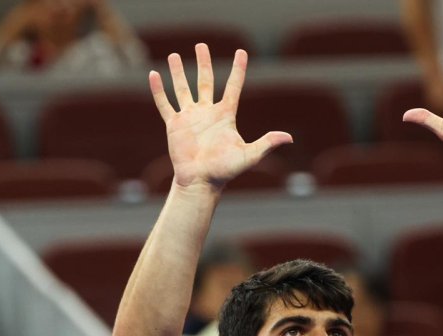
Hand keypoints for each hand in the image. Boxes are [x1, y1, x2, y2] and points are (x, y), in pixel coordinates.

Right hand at [150, 45, 291, 189]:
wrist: (201, 182)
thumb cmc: (225, 171)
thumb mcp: (249, 155)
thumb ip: (267, 143)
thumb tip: (288, 137)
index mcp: (225, 115)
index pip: (232, 87)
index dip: (238, 70)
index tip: (242, 52)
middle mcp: (207, 112)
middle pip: (205, 80)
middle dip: (203, 63)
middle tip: (201, 46)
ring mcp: (189, 117)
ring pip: (183, 88)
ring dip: (178, 72)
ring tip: (175, 55)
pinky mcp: (174, 125)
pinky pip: (165, 104)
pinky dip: (158, 90)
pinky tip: (154, 75)